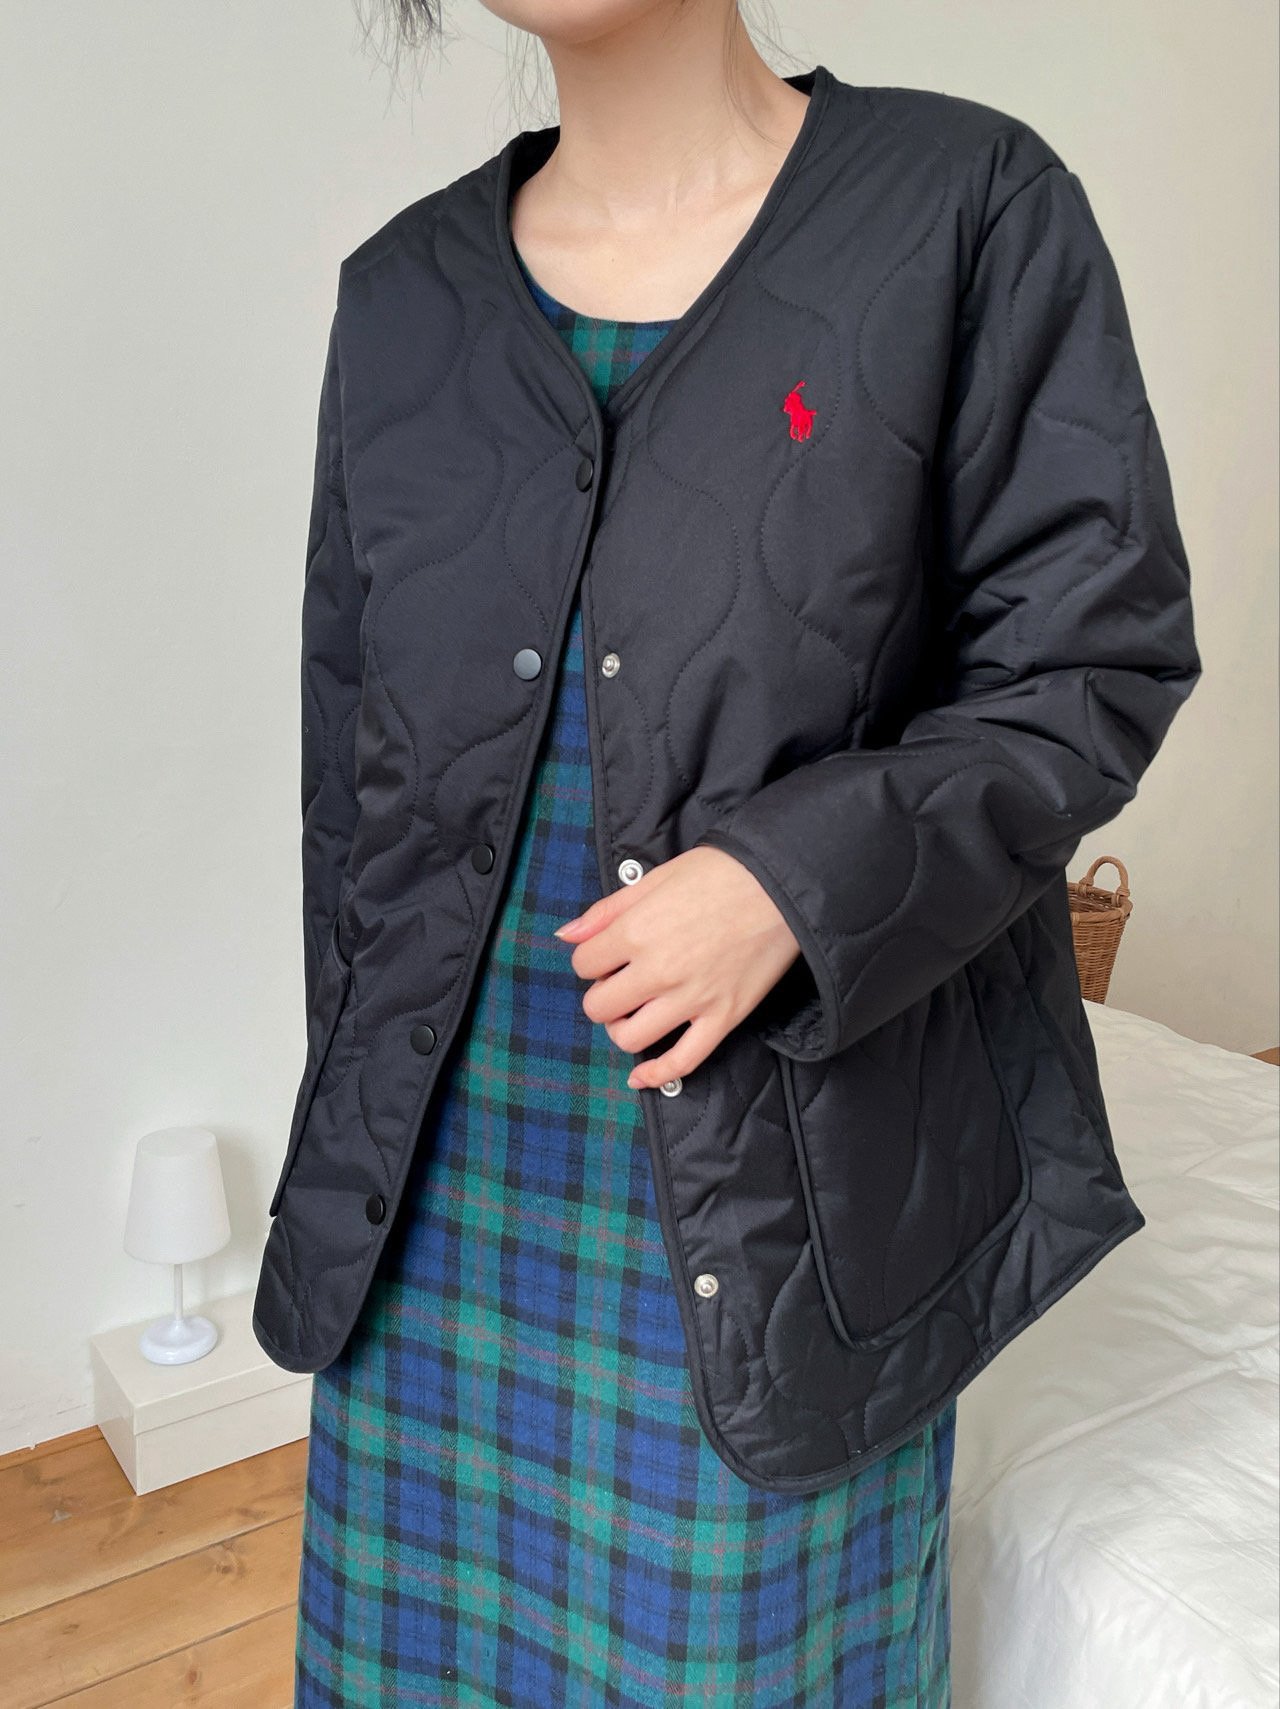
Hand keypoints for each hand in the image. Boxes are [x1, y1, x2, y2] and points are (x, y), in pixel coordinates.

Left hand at [553, 846, 801, 1090]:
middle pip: (599, 1006)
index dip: (591, 959)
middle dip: (603, 994)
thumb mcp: (656, 878)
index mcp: (637, 932)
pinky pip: (682, 1063)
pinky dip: (656, 1075)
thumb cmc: (722, 873)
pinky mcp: (722, 1018)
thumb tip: (566, 934)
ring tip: (634, 1012)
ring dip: (623, 1028)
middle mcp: (658, 971)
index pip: (584, 965)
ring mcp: (691, 1000)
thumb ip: (607, 911)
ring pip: (630, 1038)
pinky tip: (640, 1077)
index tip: (607, 954)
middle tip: (621, 981)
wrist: (784, 884)